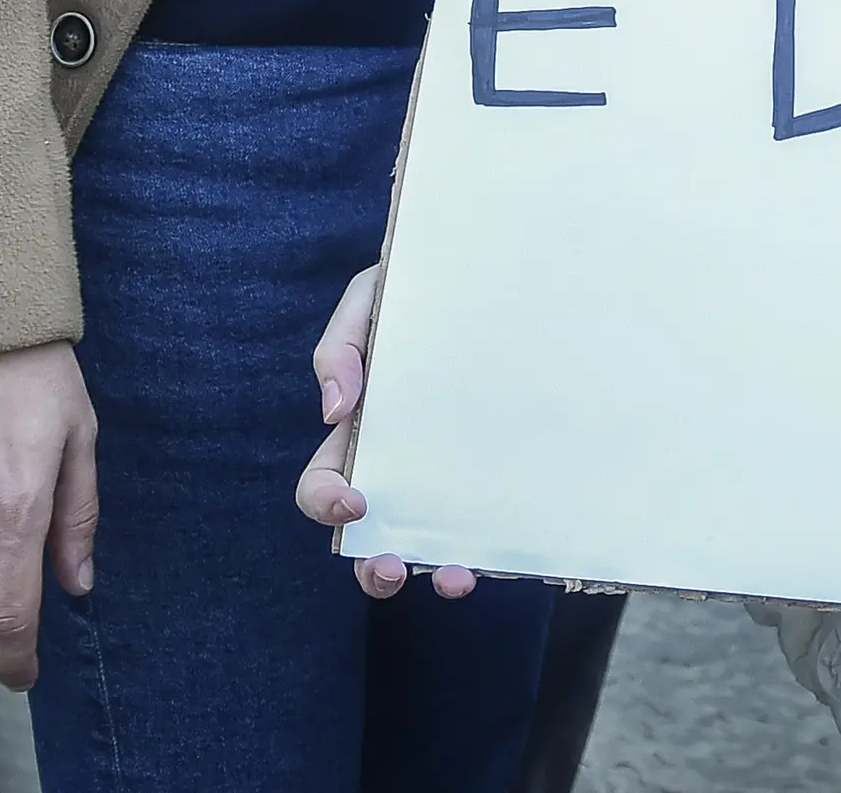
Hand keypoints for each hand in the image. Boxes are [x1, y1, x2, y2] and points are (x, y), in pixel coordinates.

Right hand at [295, 264, 475, 600]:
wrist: (493, 265)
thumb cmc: (418, 285)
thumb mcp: (370, 297)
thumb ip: (339, 347)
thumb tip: (335, 412)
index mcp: (362, 431)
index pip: (324, 484)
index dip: (326, 503)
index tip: (355, 501)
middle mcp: (404, 464)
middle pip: (375, 536)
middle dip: (377, 568)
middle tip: (395, 568)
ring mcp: (455, 470)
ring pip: (437, 540)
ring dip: (439, 568)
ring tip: (458, 575)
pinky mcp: (505, 467)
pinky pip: (498, 517)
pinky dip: (500, 544)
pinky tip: (516, 551)